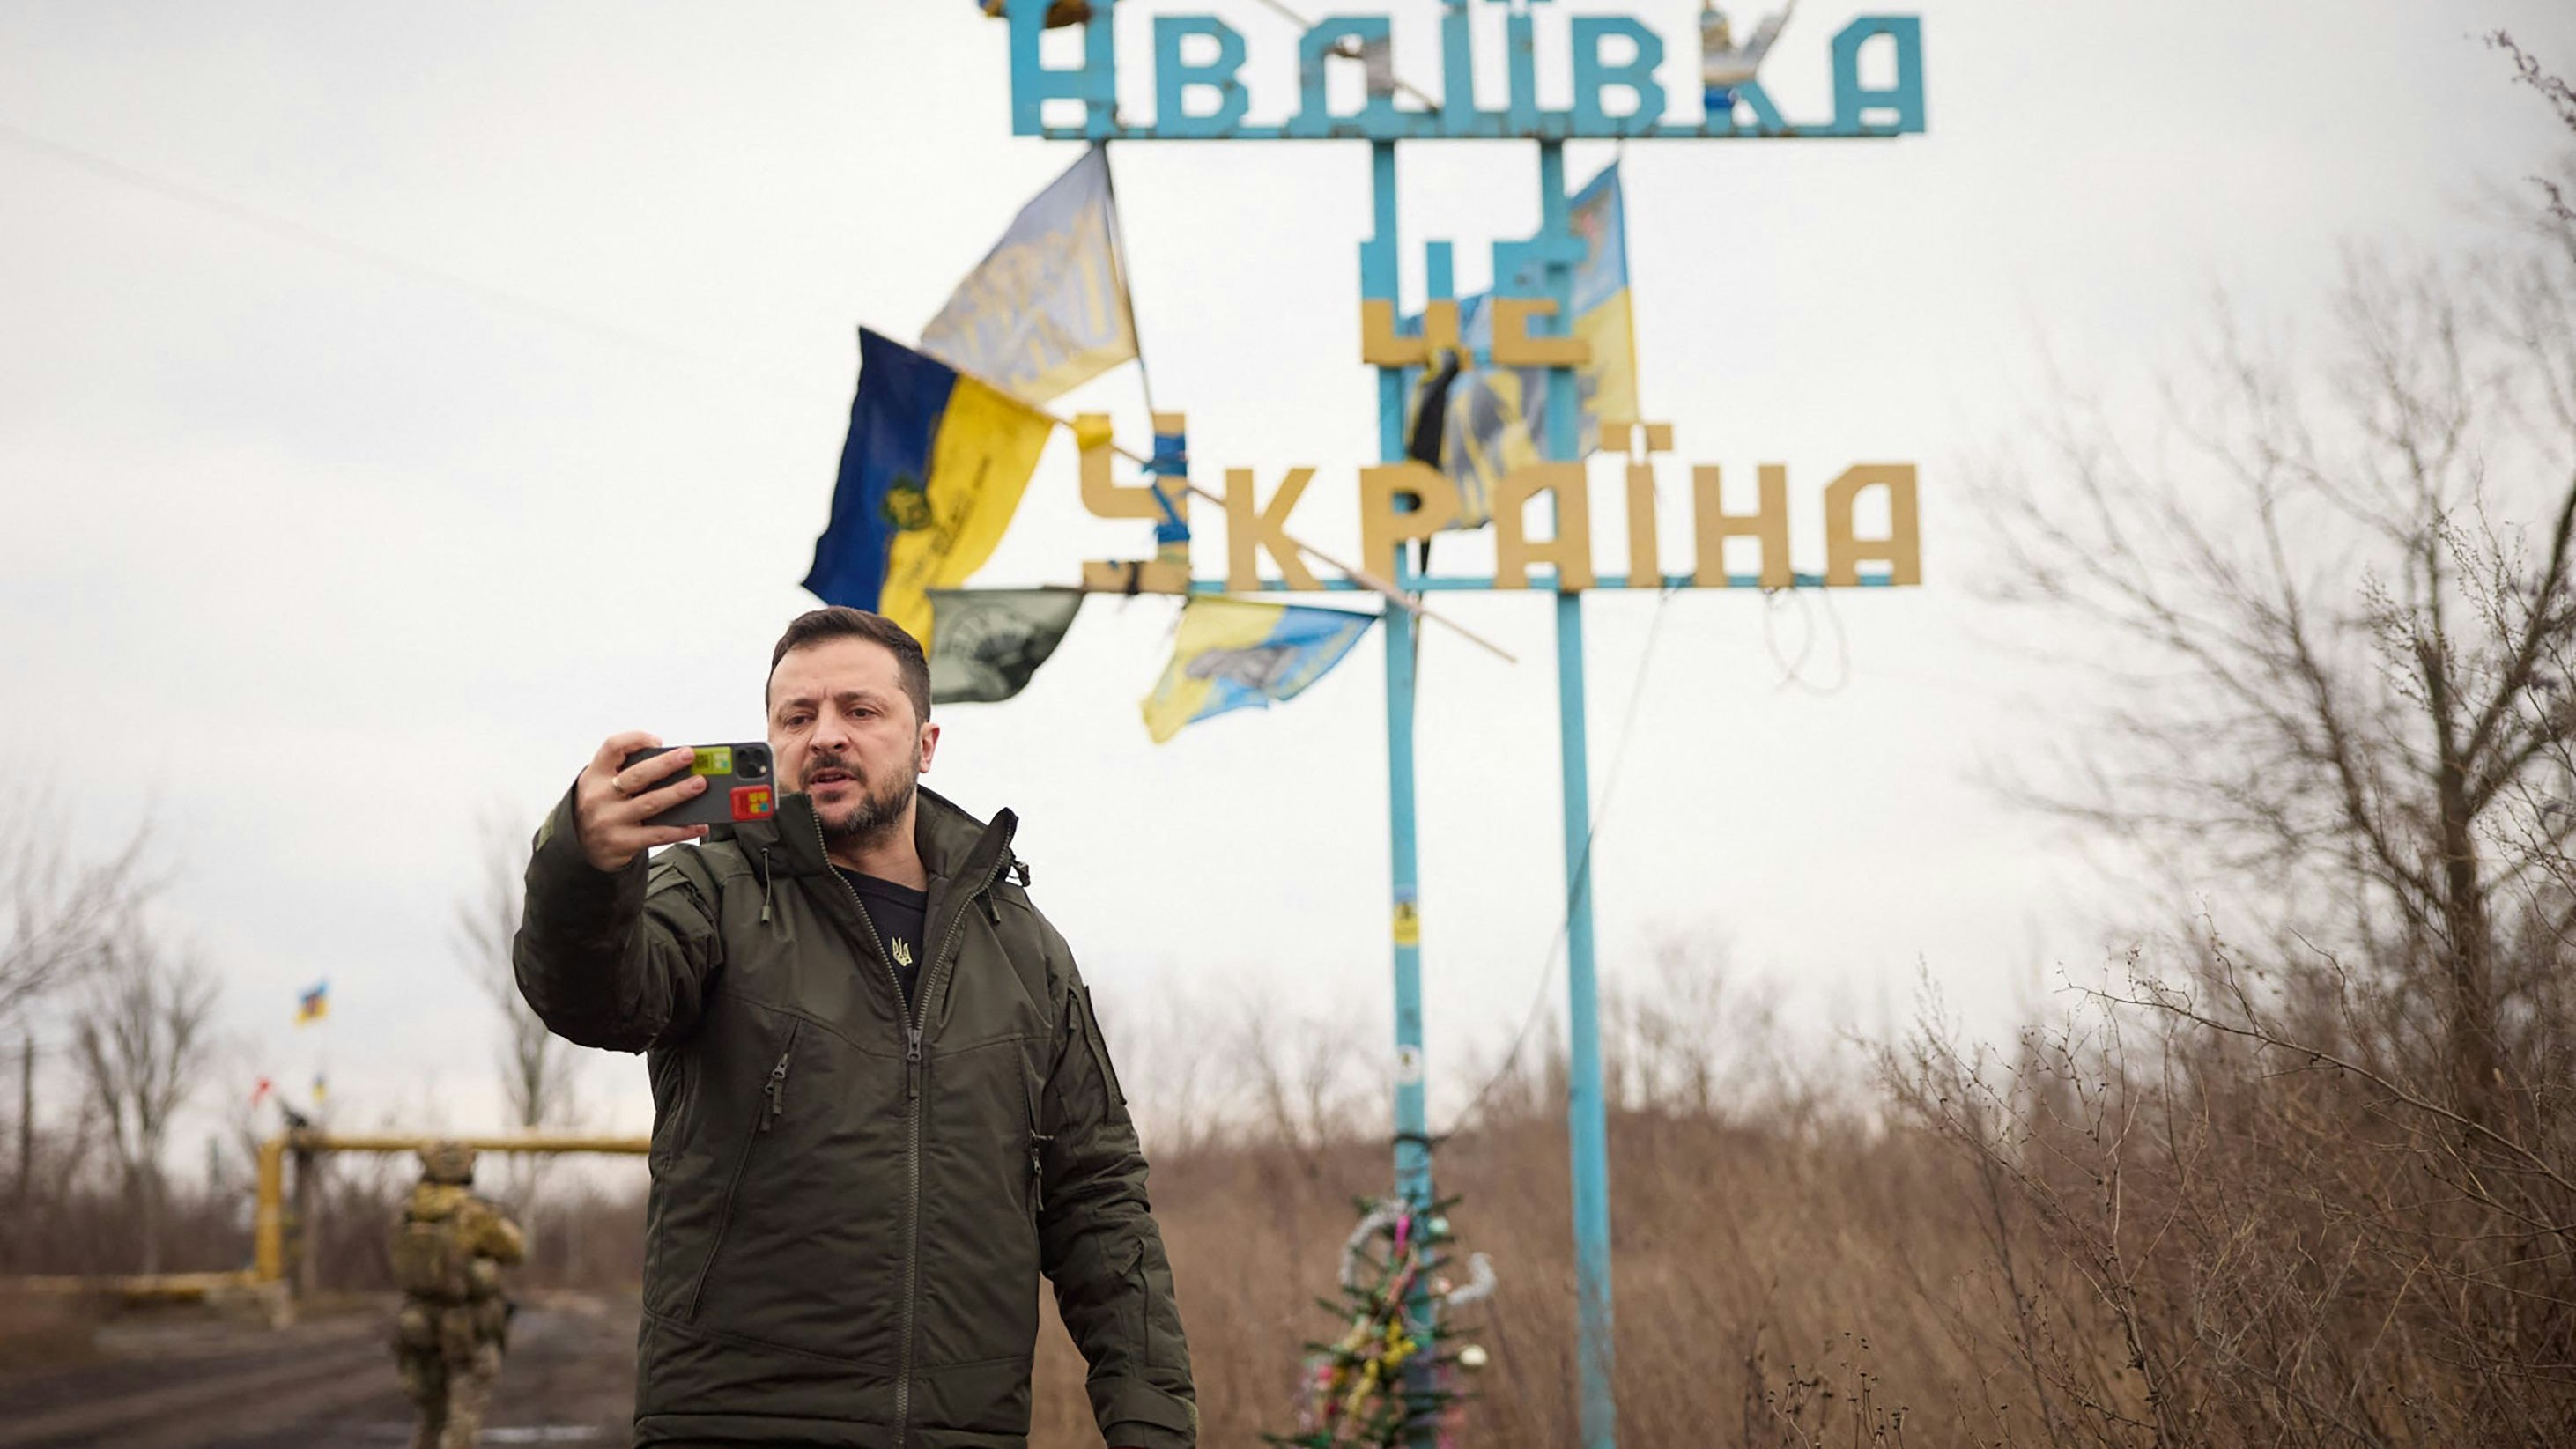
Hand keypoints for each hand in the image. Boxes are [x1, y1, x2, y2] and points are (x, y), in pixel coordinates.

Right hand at [573, 732, 709, 870]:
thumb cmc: (602, 808)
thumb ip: (627, 771)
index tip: (658, 741)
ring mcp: (609, 821)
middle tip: (689, 756)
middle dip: (666, 764)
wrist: (581, 848)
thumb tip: (672, 764)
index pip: (612, 747)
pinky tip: (697, 826)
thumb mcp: (602, 784)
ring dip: (678, 793)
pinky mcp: (621, 843)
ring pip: (651, 803)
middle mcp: (599, 796)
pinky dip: (680, 830)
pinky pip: (657, 834)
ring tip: (699, 784)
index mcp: (595, 775)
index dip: (636, 739)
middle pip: (637, 775)